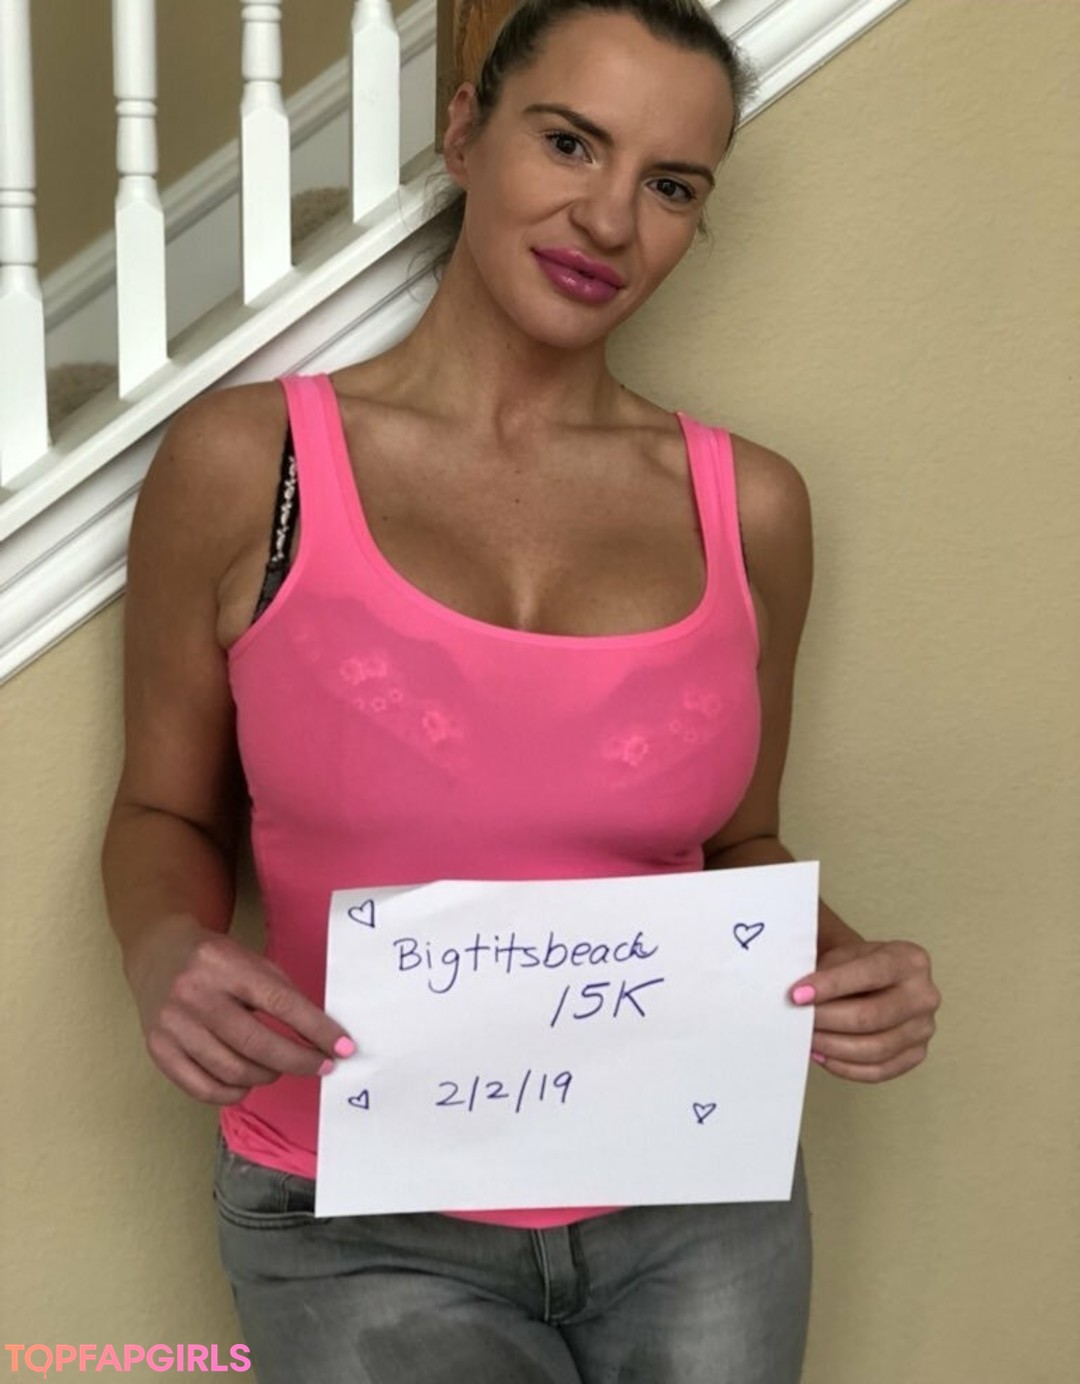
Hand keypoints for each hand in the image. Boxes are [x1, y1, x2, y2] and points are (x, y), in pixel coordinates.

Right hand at [125, 915, 354, 1105]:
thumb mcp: (252, 962)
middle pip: (256, 1044)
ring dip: (266, 1076)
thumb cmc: (216, 960)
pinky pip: (202, 1088)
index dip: (316, 1029)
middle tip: (321, 1066)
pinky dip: (232, 1093)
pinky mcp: (158, 1049)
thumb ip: (283, 995)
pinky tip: (246, 1083)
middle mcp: (195, 995)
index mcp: (225, 965)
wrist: (159, 954)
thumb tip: (322, 1036)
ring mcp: (172, 1025)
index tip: (342, 1047)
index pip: (280, 1003)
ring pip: (232, 1070)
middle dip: (298, 1061)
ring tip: (278, 1068)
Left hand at [791, 939, 939, 1082]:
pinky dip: (845, 1067)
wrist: (873, 980)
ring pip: (875, 1048)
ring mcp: (923, 1027)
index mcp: (909, 960)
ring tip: (808, 1038)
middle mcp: (924, 994)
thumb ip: (826, 972)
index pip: (868, 973)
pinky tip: (823, 1055)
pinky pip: (878, 1071)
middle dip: (827, 1019)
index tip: (797, 995)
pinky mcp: (916, 1054)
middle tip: (798, 1019)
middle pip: (870, 1016)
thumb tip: (800, 998)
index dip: (829, 985)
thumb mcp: (841, 954)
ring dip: (833, 1046)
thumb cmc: (854, 966)